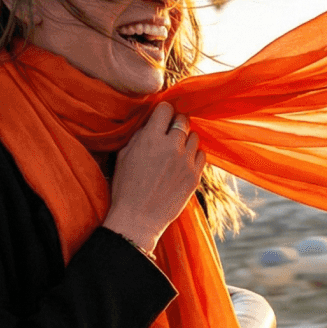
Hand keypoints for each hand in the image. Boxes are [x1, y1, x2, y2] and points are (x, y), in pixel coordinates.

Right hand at [103, 102, 205, 251]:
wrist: (138, 219)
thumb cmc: (126, 188)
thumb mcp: (124, 155)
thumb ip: (140, 135)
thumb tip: (152, 122)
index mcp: (150, 138)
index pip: (166, 108)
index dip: (164, 111)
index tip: (162, 117)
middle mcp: (171, 146)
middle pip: (183, 119)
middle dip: (177, 123)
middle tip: (170, 132)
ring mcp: (186, 161)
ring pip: (195, 136)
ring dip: (187, 139)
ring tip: (177, 149)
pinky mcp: (195, 176)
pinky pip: (202, 154)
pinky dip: (194, 155)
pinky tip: (184, 162)